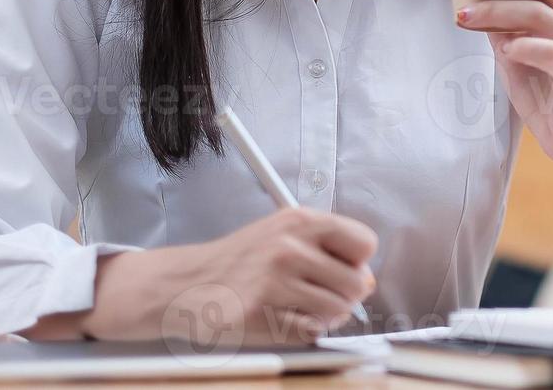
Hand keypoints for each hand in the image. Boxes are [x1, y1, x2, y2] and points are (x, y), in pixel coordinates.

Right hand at [81, 206, 376, 344]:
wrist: (185, 283)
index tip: (340, 268)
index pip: (365, 243)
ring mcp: (274, 281)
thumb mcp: (282, 235)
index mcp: (300, 221)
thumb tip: (367, 278)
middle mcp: (290, 247)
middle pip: (357, 283)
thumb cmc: (238, 261)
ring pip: (337, 311)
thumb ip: (327, 248)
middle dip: (344, 295)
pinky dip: (302, 331)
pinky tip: (280, 318)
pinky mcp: (260, 314)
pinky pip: (310, 332)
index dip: (357, 262)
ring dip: (324, 316)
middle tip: (317, 294)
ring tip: (297, 307)